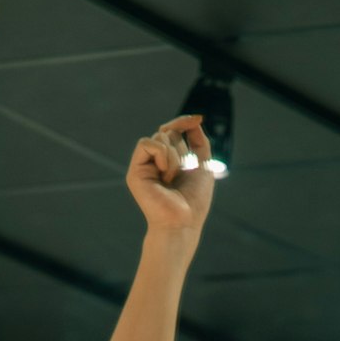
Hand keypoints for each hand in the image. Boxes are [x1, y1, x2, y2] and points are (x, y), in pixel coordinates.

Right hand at [126, 115, 214, 238]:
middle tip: (182, 174)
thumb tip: (194, 119)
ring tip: (173, 179)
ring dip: (174, 156)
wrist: (183, 221)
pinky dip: (162, 155)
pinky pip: (147, 143)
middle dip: (182, 148)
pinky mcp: (135, 171)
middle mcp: (155, 162)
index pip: (173, 131)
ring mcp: (144, 166)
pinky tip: (164, 175)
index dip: (184, 122)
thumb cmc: (195, 200)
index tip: (198, 119)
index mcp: (170, 160)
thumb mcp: (204, 164)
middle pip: (168, 132)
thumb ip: (199, 141)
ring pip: (159, 137)